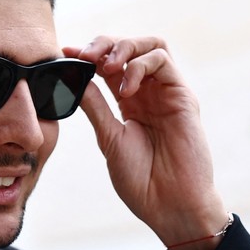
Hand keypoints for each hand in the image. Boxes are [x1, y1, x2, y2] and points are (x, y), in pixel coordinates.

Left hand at [68, 36, 226, 249]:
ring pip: (150, 45)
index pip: (109, 64)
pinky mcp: (183, 96)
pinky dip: (140, 66)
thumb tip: (73, 78)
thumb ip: (95, 106)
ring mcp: (167, 92)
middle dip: (105, 43)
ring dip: (124, 48)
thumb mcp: (109, 137)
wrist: (169, 205)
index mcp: (129, 102)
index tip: (66, 52)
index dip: (88, 54)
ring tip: (106, 68)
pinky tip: (126, 88)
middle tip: (85, 55)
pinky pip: (164, 61)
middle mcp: (149, 92)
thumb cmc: (141, 180)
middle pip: (130, 47)